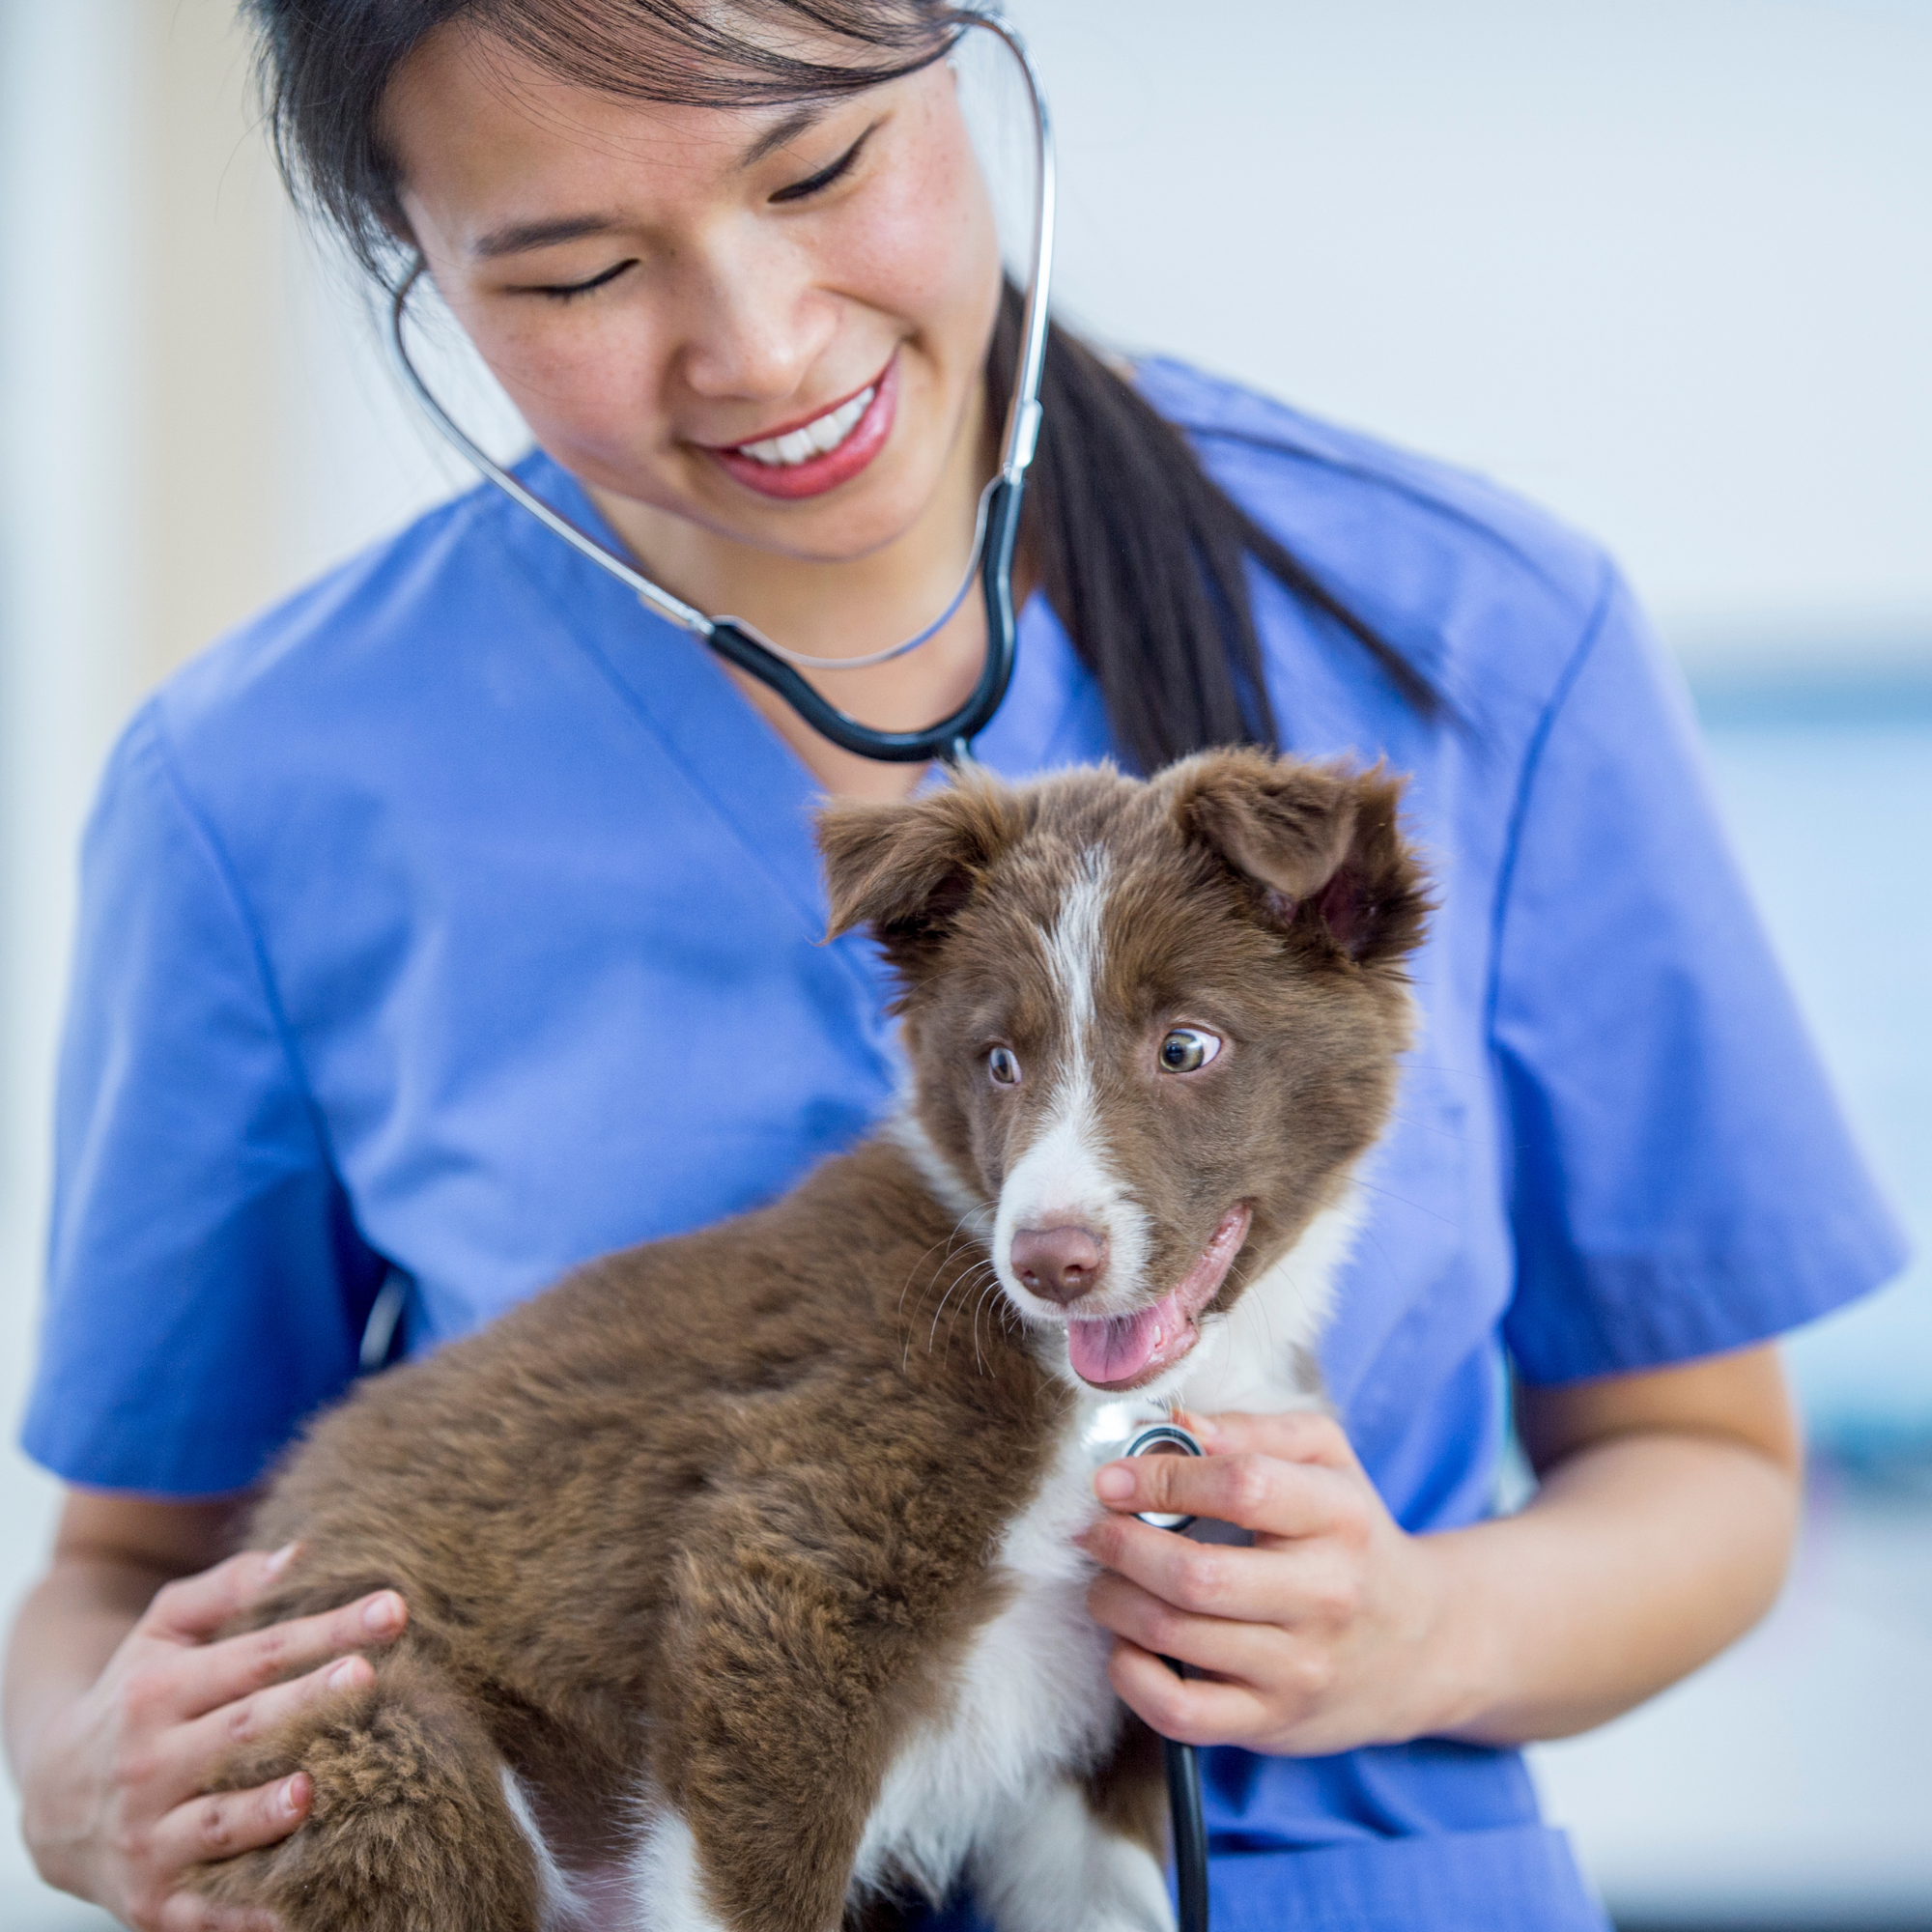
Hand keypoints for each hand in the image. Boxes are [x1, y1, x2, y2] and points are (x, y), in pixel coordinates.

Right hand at [17, 1544, 406, 1931]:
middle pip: (242, 1730)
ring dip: (265, 1811)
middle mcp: (152, 1764)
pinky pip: (205, 1911)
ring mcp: (151, 1837)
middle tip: (366, 1675)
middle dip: (304, 1703)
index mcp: (160, 1692)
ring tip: (312, 1788)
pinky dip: (246, 1915)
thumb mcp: (161, 1633)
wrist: (51, 1803)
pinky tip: (296, 1910)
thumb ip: (228, 1588)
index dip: (325, 1629)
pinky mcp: (155, 1901)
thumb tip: (303, 1552)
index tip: (394, 1609)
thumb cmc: (136, 1697)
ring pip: (216, 1824)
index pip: (257, 1654)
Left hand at [1080, 1410, 1458, 1755]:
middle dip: (1121, 1546)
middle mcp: (1325, 1595)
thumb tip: (1174, 1423)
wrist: (1420, 1646)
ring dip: (1114, 1601)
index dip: (1162, 1477)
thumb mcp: (1326, 1460)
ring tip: (1103, 1579)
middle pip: (1196, 1573)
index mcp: (1338, 1516)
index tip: (1112, 1478)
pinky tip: (1124, 1644)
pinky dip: (1130, 1674)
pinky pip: (1180, 1712)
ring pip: (1177, 1636)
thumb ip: (1253, 1430)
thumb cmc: (1351, 1537)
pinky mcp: (1273, 1723)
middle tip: (1092, 1530)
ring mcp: (1300, 1667)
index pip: (1242, 1486)